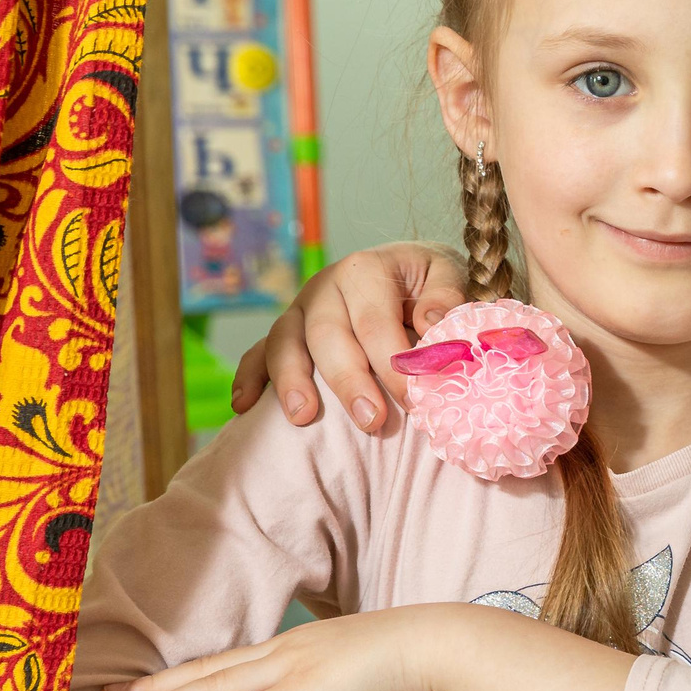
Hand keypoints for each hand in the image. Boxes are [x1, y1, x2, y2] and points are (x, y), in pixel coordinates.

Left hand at [102, 606, 472, 690]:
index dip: (184, 675)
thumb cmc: (420, 658)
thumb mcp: (368, 664)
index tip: (146, 684)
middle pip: (208, 672)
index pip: (229, 662)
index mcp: (302, 645)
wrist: (448, 646)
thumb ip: (340, 678)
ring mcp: (296, 671)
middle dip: (155, 688)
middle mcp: (289, 653)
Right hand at [231, 243, 469, 431]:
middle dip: (348, 381)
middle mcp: (325, 286)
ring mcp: (300, 308)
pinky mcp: (287, 329)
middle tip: (371, 421)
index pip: (375, 323)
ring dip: (292, 381)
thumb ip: (445, 296)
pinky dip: (248, 376)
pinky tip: (243, 407)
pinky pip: (259, 351)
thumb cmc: (429, 281)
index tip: (413, 399)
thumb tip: (433, 323)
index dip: (392, 363)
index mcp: (364, 270)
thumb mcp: (447, 274)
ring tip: (303, 417)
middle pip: (327, 335)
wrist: (406, 269)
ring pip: (285, 342)